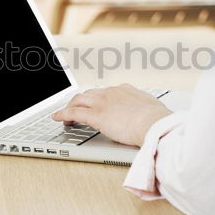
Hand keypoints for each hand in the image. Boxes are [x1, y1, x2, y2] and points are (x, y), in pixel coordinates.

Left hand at [52, 84, 171, 146]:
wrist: (154, 123)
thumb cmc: (157, 120)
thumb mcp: (153, 109)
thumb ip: (146, 110)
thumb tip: (150, 114)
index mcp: (125, 90)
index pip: (105, 92)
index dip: (97, 98)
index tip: (94, 102)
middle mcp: (111, 93)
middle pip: (89, 94)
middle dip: (80, 100)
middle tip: (75, 107)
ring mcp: (102, 103)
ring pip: (78, 101)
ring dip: (70, 107)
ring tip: (65, 114)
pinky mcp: (95, 115)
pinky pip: (73, 112)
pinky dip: (63, 114)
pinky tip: (57, 118)